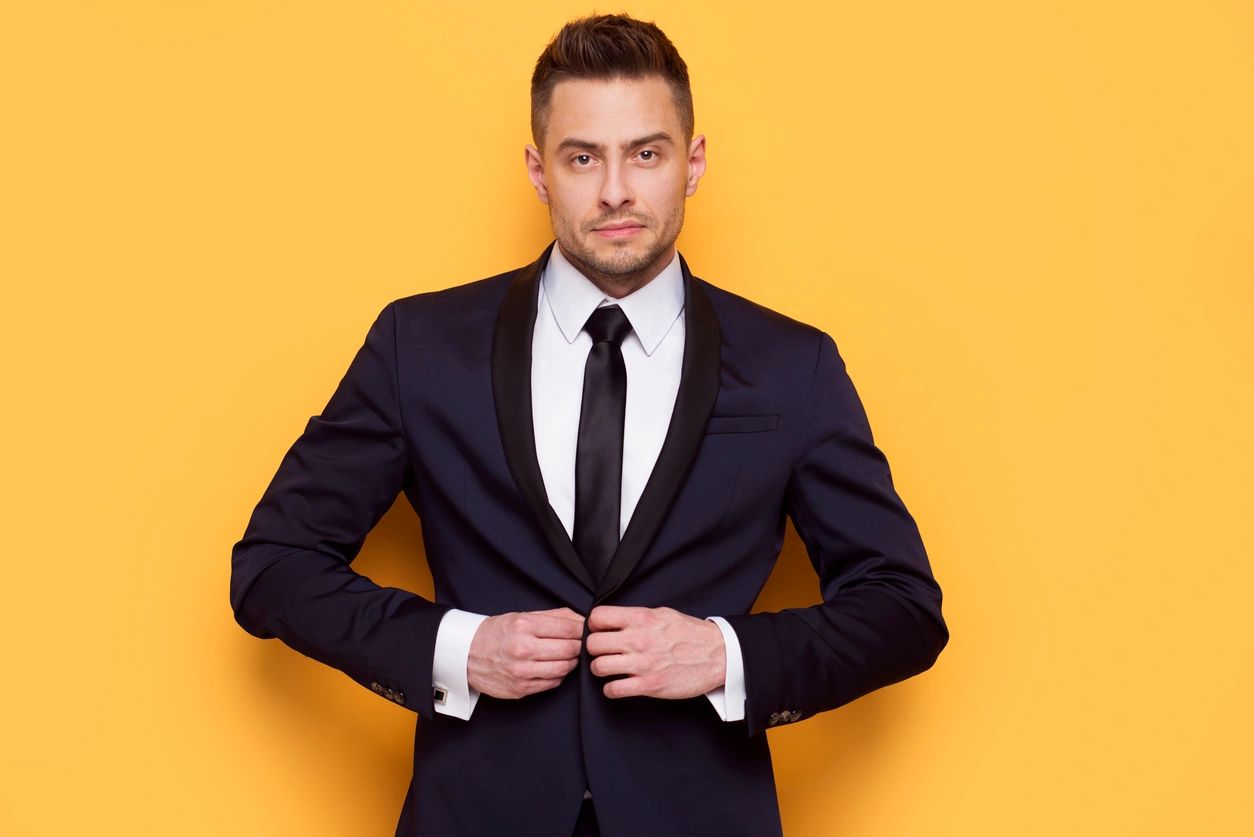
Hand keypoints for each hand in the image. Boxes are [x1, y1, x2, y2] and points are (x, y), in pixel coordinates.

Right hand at [467, 607, 585, 699]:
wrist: (465, 655)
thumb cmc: (496, 633)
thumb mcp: (521, 616)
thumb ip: (554, 616)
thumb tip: (582, 618)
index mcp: (524, 626)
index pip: (567, 628)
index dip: (582, 630)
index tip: (586, 630)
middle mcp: (523, 649)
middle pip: (569, 649)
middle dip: (580, 646)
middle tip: (582, 644)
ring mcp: (522, 671)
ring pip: (564, 668)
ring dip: (572, 662)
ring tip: (569, 655)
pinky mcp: (521, 689)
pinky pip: (553, 683)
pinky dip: (559, 674)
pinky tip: (554, 667)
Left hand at [585, 605, 725, 699]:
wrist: (718, 654)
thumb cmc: (691, 634)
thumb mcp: (662, 614)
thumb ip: (637, 617)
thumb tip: (614, 620)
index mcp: (641, 618)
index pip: (598, 617)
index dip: (594, 624)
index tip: (599, 630)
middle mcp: (639, 639)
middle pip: (592, 643)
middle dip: (594, 649)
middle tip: (603, 652)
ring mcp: (643, 664)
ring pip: (598, 667)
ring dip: (600, 669)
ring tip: (609, 669)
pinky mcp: (649, 685)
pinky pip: (613, 689)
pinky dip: (611, 689)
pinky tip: (618, 685)